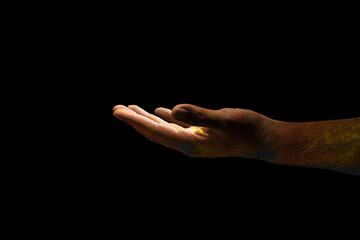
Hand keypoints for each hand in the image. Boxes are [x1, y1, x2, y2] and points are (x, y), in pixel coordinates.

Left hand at [113, 104, 276, 158]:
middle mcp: (188, 144)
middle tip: (116, 109)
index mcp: (190, 143)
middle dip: (135, 121)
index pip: (156, 131)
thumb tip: (172, 110)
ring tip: (131, 109)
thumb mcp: (225, 120)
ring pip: (164, 128)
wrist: (265, 140)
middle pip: (155, 132)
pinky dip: (166, 118)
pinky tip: (160, 112)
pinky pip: (178, 125)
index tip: (118, 112)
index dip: (135, 121)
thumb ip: (199, 116)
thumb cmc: (248, 130)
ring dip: (147, 119)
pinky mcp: (202, 134)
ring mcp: (195, 140)